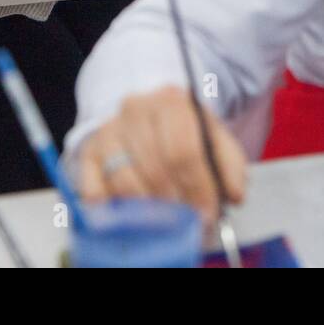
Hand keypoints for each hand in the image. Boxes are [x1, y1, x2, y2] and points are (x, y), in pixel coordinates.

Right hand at [77, 86, 247, 224]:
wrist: (149, 114)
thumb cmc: (185, 131)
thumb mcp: (214, 138)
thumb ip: (230, 165)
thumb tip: (234, 195)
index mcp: (171, 101)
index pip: (183, 150)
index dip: (198, 187)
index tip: (207, 213)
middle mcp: (134, 109)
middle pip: (155, 167)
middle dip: (176, 202)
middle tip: (188, 222)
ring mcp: (108, 130)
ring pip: (124, 180)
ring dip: (148, 210)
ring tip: (165, 223)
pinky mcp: (89, 151)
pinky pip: (94, 188)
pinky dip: (111, 209)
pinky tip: (129, 217)